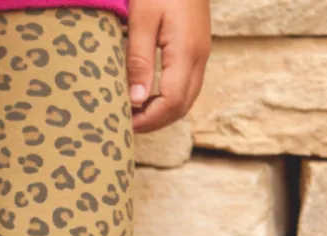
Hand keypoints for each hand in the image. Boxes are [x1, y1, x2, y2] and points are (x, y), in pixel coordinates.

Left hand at [127, 0, 210, 132]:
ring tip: (136, 114)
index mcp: (186, 52)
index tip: (125, 122)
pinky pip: (187, 85)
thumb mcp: (142, 19)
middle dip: (155, 122)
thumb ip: (139, 61)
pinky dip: (169, 100)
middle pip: (181, 106)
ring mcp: (202, 53)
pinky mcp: (198, 48)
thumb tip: (136, 101)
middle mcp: (199, 56)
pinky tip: (149, 97)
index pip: (170, 102)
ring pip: (187, 99)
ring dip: (163, 113)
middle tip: (127, 124)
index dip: (148, 119)